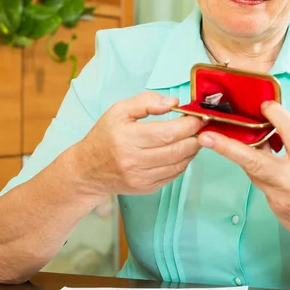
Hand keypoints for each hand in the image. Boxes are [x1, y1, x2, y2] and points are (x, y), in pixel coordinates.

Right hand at [75, 91, 204, 195]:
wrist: (87, 170)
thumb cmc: (104, 136)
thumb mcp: (119, 111)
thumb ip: (146, 101)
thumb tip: (173, 103)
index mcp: (127, 138)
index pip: (167, 133)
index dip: (188, 125)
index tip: (198, 117)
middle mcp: (134, 161)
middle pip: (177, 150)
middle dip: (195, 137)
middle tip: (202, 127)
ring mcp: (141, 178)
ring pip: (179, 164)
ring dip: (192, 150)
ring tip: (194, 137)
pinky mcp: (147, 188)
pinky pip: (174, 175)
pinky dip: (183, 162)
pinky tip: (182, 151)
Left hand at [197, 101, 289, 270]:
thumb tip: (275, 134)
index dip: (278, 115)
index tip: (266, 104)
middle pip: (253, 159)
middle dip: (225, 147)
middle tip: (205, 135)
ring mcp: (280, 200)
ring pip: (254, 171)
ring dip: (244, 154)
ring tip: (233, 139)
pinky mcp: (276, 210)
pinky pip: (262, 185)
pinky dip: (261, 172)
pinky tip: (264, 165)